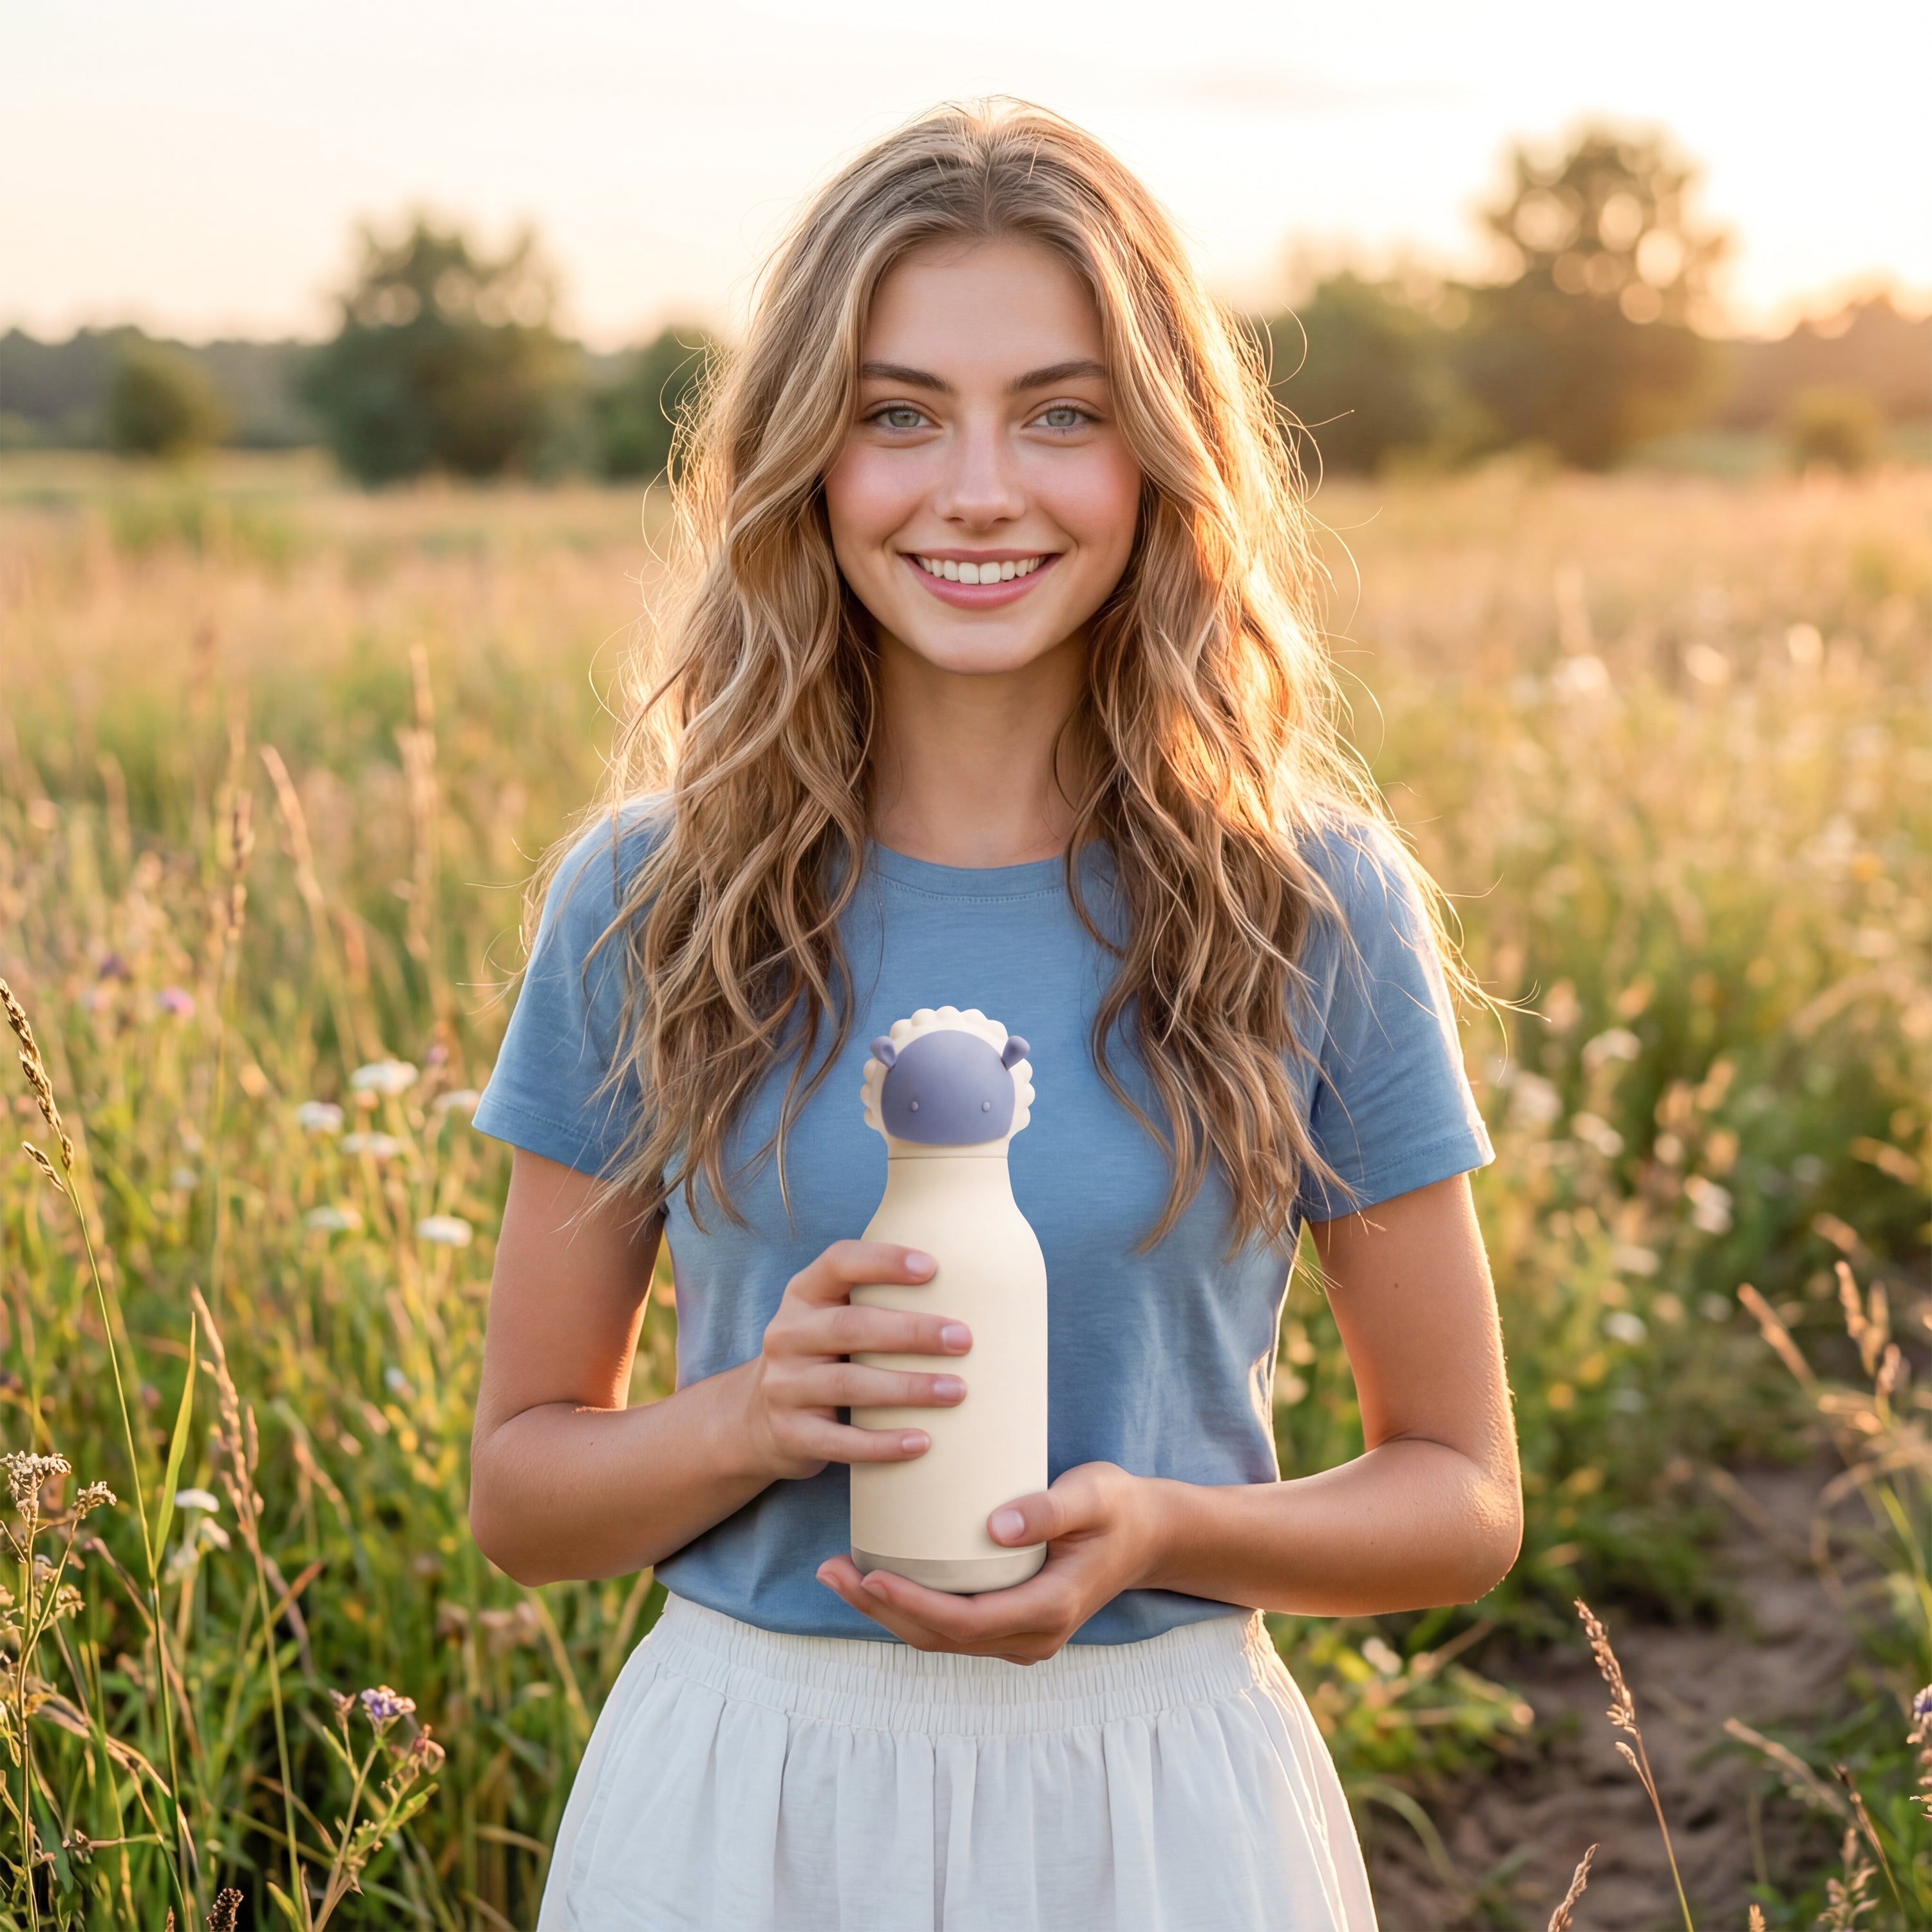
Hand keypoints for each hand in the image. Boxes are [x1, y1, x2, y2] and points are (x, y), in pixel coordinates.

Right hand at [737, 1239, 971, 1482]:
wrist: (757, 1419)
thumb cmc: (822, 1357)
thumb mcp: (830, 1318)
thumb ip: (874, 1301)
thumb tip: (967, 1294)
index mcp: (803, 1295)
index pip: (838, 1263)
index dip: (883, 1261)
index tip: (932, 1267)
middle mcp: (787, 1335)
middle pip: (852, 1327)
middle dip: (912, 1332)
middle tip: (963, 1339)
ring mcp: (784, 1386)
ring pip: (850, 1385)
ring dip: (908, 1388)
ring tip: (956, 1391)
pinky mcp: (791, 1434)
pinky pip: (841, 1441)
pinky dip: (883, 1444)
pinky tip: (922, 1442)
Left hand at [816, 1462, 1172, 1662]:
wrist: (1149, 1534)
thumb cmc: (1118, 1508)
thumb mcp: (1092, 1495)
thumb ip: (1047, 1509)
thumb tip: (996, 1527)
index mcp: (1048, 1609)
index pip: (964, 1621)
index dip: (911, 1604)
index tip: (870, 1574)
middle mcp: (1030, 1636)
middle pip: (939, 1636)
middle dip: (879, 1607)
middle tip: (830, 1570)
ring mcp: (1019, 1637)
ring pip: (938, 1637)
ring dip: (885, 1610)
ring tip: (838, 1573)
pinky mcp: (1008, 1622)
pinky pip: (950, 1626)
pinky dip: (909, 1607)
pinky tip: (877, 1578)